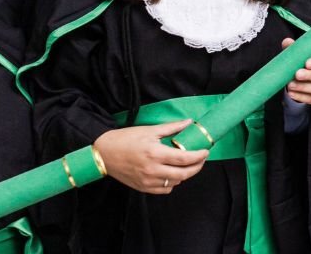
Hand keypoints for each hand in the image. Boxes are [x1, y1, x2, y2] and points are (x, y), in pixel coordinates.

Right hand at [93, 119, 209, 193]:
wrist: (104, 153)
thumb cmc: (126, 139)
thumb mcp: (149, 130)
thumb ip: (171, 128)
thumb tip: (189, 122)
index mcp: (155, 153)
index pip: (184, 158)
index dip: (199, 156)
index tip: (206, 151)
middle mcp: (152, 169)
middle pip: (184, 173)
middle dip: (197, 167)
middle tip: (201, 160)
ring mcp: (147, 181)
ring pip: (176, 182)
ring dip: (184, 174)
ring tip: (186, 165)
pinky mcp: (143, 188)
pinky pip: (165, 189)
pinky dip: (172, 182)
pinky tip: (171, 173)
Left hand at [283, 38, 310, 103]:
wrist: (299, 79)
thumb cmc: (301, 63)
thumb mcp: (298, 55)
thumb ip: (293, 48)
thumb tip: (287, 42)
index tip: (307, 63)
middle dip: (310, 75)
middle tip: (297, 74)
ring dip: (304, 87)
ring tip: (290, 85)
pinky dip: (301, 97)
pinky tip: (292, 93)